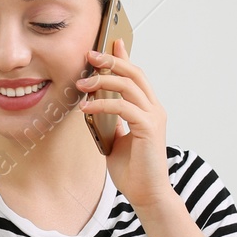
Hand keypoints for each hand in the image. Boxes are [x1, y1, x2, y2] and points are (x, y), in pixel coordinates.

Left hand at [75, 37, 172, 209]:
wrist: (146, 195)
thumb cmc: (132, 169)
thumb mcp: (115, 139)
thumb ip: (109, 121)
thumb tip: (92, 104)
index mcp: (147, 109)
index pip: (136, 75)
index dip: (123, 57)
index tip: (110, 42)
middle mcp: (154, 109)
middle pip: (134, 73)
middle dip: (111, 61)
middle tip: (90, 55)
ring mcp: (153, 117)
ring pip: (129, 85)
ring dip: (103, 80)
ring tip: (82, 84)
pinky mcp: (149, 128)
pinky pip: (123, 107)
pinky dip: (103, 104)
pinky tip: (87, 107)